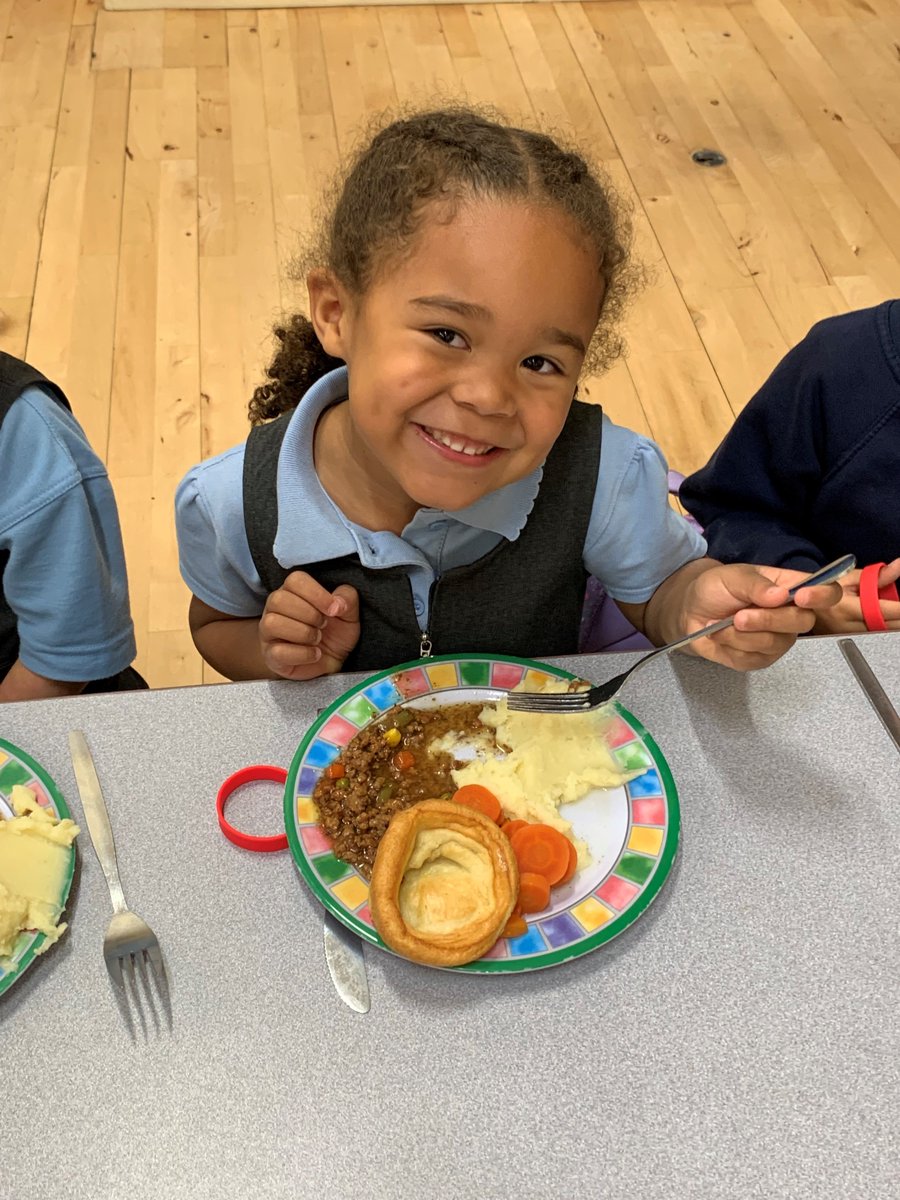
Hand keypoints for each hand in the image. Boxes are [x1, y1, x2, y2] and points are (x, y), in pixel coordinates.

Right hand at [259, 572, 359, 679]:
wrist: (331, 662)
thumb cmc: (335, 634)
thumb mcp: (349, 614)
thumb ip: (347, 599)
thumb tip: (337, 603)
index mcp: (293, 592)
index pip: (294, 580)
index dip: (316, 593)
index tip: (333, 609)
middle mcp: (275, 609)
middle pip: (278, 599)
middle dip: (309, 614)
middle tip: (323, 624)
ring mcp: (268, 633)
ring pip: (272, 623)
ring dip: (303, 632)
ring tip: (317, 638)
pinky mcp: (271, 656)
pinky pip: (277, 652)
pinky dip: (302, 654)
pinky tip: (315, 654)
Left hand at [679, 562, 843, 670]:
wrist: (691, 610)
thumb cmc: (717, 588)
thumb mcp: (733, 577)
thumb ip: (756, 584)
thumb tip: (780, 596)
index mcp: (792, 588)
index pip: (826, 593)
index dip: (822, 596)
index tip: (802, 597)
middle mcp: (791, 616)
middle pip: (803, 623)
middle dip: (768, 620)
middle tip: (739, 616)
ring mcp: (777, 640)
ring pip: (773, 644)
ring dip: (741, 635)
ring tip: (720, 623)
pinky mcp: (759, 659)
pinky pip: (752, 659)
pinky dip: (730, 646)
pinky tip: (719, 634)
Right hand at [812, 559, 899, 633]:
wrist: (802, 603)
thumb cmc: (824, 587)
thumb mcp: (850, 577)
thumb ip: (879, 575)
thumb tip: (899, 565)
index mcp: (846, 607)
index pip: (882, 610)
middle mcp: (845, 625)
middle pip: (885, 627)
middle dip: (898, 617)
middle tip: (898, 607)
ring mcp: (846, 636)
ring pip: (881, 634)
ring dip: (892, 624)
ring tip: (892, 613)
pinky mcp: (847, 641)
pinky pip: (872, 637)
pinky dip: (882, 628)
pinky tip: (883, 620)